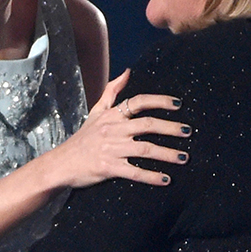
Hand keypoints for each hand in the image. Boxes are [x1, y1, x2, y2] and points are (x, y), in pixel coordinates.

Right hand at [49, 68, 190, 187]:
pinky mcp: (110, 168)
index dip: (160, 101)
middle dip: (170, 128)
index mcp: (112, 116)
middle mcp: (114, 130)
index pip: (138, 102)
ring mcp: (113, 149)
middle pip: (148, 125)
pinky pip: (135, 172)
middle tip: (188, 131)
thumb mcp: (96, 112)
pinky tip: (166, 179)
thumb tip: (127, 72)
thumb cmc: (82, 139)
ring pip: (145, 149)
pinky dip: (151, 176)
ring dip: (167, 154)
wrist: (62, 163)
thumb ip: (112, 92)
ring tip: (184, 157)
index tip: (178, 104)